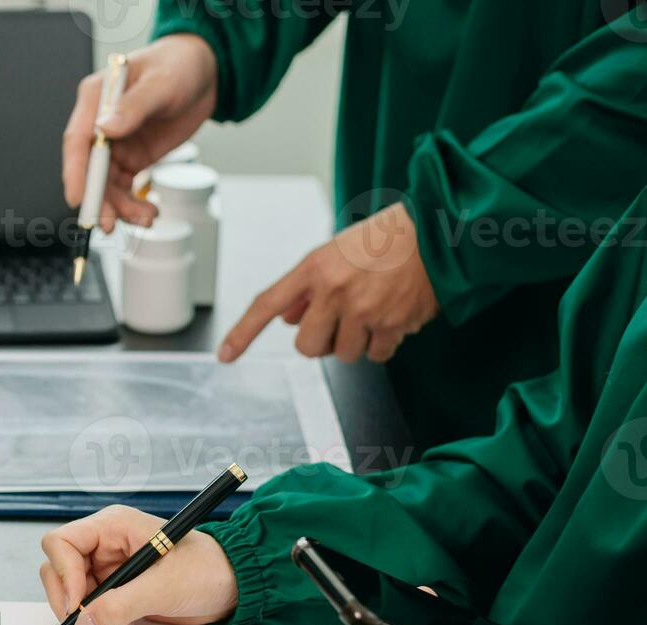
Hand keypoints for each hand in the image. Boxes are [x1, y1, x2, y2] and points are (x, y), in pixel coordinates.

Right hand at [38, 505, 238, 624]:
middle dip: (68, 599)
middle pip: (57, 568)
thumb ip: (121, 605)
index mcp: (113, 526)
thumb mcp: (164, 588)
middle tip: (87, 623)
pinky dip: (96, 621)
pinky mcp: (115, 589)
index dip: (62, 573)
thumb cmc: (207, 571)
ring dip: (84, 614)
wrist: (233, 587)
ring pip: (69, 590)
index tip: (76, 604)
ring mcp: (107, 567)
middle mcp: (104, 544)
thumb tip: (83, 622)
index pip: (61, 542)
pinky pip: (87, 606)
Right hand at [62, 35, 218, 232]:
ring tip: (143, 218)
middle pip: (89, 170)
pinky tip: (147, 213)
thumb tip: (105, 128)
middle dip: (98, 199)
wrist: (204, 74)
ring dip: (120, 207)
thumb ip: (133, 106)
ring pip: (106, 186)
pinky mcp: (130, 158)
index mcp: (97, 98)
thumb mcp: (160, 83)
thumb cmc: (179, 65)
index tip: (78, 198)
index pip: (77, 140)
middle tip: (108, 222)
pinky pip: (124, 189)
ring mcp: (114, 144)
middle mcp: (100, 124)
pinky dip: (132, 205)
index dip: (75, 172)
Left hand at [219, 203, 439, 363]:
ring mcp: (364, 309)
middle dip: (321, 341)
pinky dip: (383, 345)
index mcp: (314, 268)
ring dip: (355, 342)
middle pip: (307, 347)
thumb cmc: (385, 239)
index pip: (267, 304)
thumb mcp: (336, 252)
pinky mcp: (394, 324)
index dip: (243, 333)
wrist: (438, 230)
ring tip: (373, 311)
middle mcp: (334, 290)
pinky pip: (377, 355)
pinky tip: (393, 318)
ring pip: (343, 354)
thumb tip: (286, 319)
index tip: (225, 355)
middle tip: (340, 321)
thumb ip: (308, 288)